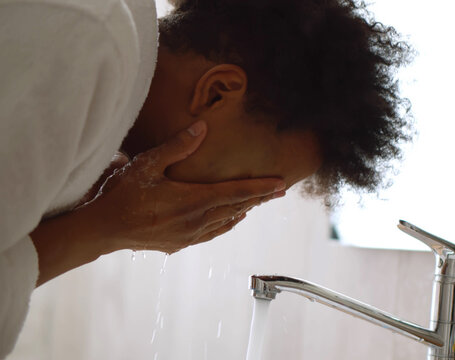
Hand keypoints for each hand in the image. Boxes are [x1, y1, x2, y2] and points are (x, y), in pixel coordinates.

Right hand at [31, 121, 285, 285]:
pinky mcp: (179, 243)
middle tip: (278, 191)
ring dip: (244, 211)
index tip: (281, 185)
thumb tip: (202, 127)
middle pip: (236, 208)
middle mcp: (196, 220)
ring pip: (226, 222)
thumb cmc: (122, 195)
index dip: (261, 188)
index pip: (236, 193)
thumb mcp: (147, 165)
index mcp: (192, 200)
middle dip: (259, 199)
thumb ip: (177, 146)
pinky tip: (230, 220)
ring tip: (258, 202)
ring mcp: (189, 235)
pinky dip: (227, 224)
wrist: (103, 230)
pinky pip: (212, 233)